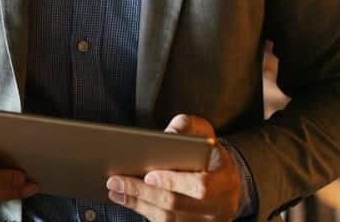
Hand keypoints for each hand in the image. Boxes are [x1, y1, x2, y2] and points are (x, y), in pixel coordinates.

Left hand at [106, 115, 241, 220]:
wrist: (224, 177)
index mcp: (225, 180)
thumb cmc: (208, 152)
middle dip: (143, 192)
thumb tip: (168, 134)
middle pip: (177, 204)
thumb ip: (186, 127)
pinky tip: (125, 198)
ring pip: (168, 218)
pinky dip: (142, 210)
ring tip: (115, 189)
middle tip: (116, 180)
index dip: (173, 182)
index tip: (148, 175)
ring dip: (138, 203)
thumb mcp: (202, 132)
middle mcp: (219, 206)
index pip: (201, 186)